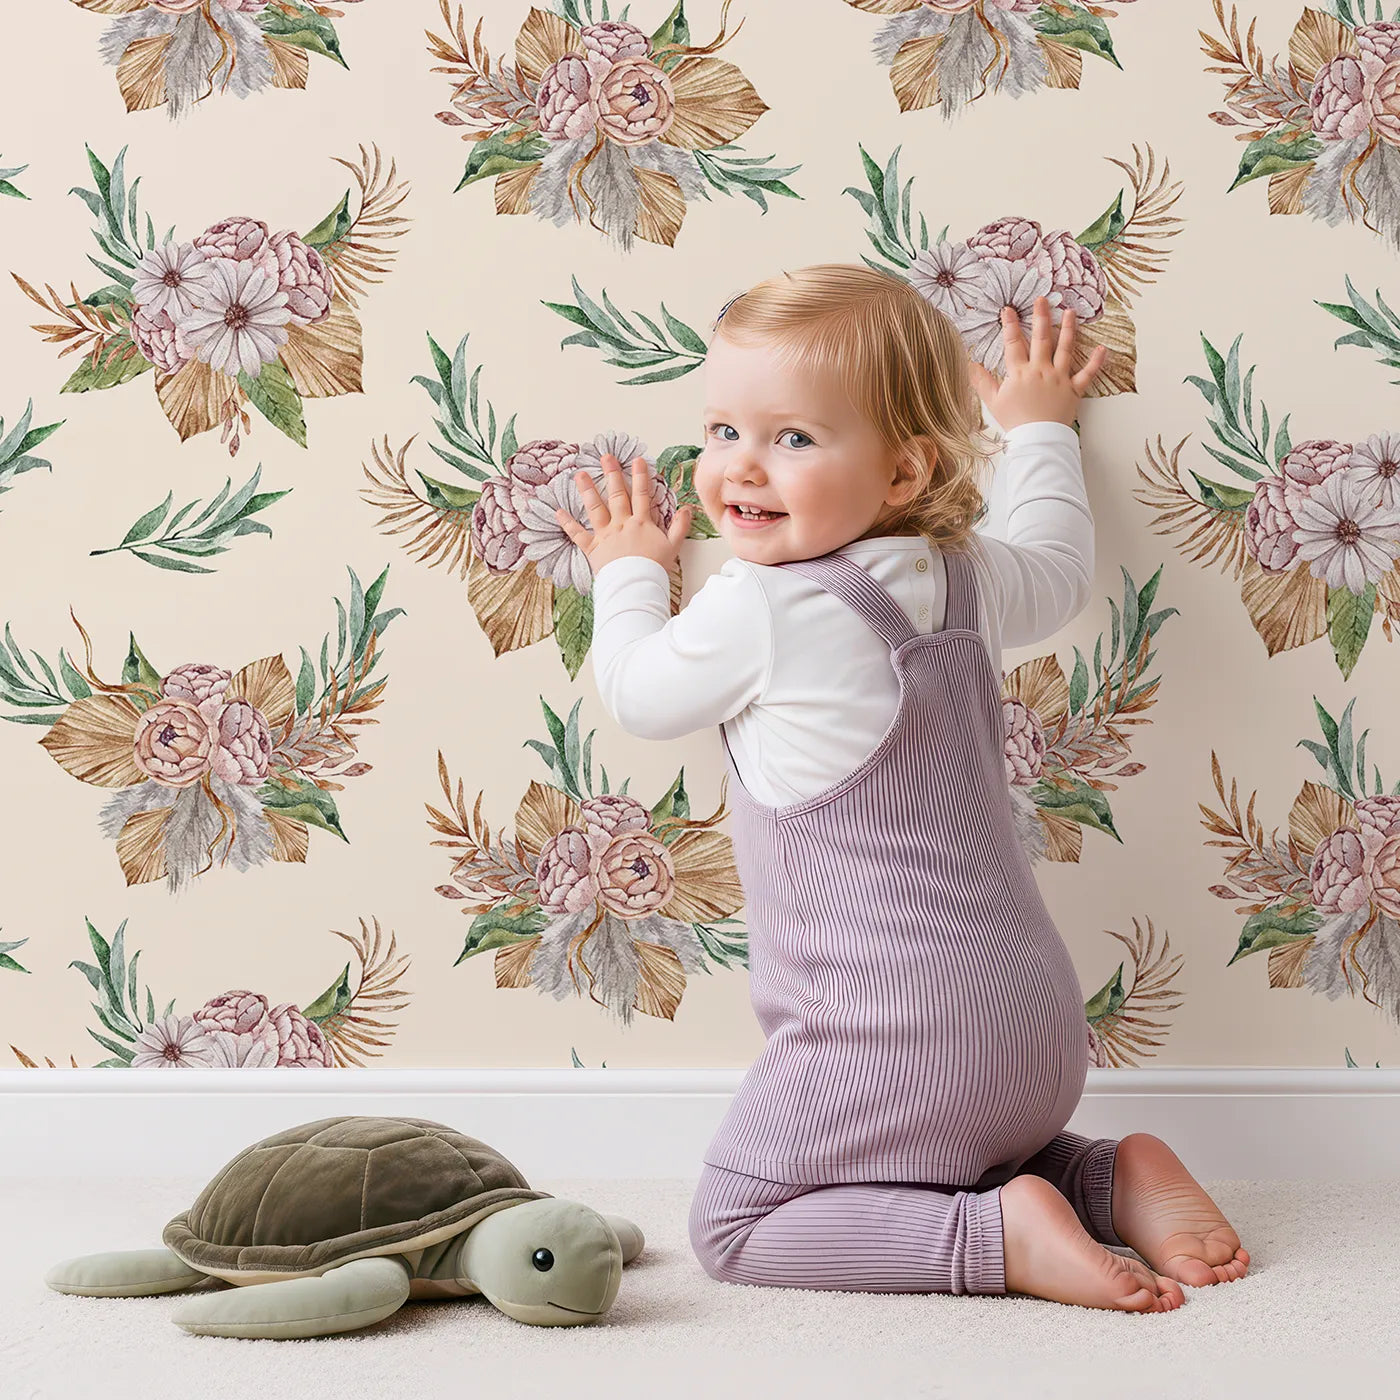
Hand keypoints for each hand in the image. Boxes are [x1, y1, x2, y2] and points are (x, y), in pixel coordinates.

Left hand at [555, 453, 692, 575]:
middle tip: (606, 456)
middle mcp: (621, 524)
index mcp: (641, 523)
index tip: (637, 460)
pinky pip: (577, 534)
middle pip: (617, 495)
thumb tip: (687, 509)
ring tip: (580, 474)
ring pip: (595, 508)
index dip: (640, 476)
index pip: (642, 494)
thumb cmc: (654, 568)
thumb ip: (680, 526)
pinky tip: (558, 511)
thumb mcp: (673, 547)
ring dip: (587, 490)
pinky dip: (567, 523)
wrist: (635, 585)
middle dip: (612, 473)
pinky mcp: (593, 548)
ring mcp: (605, 535)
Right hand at [967, 296, 1107, 430]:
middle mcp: (1041, 370)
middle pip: (1041, 338)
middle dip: (1041, 316)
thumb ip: (982, 381)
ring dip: (1068, 328)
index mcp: (1020, 373)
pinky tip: (1102, 348)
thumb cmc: (1015, 422)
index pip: (1013, 343)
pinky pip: (1087, 374)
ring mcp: (1059, 378)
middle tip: (1042, 299)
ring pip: (1065, 348)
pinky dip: (1096, 361)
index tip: (1009, 309)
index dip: (1010, 325)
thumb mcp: (993, 402)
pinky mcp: (1073, 389)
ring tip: (1069, 312)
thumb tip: (970, 364)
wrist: (1036, 439)